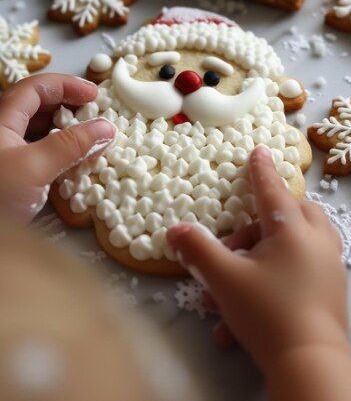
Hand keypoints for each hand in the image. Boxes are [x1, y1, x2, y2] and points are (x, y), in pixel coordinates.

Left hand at [0, 74, 114, 222]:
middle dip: (69, 109)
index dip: (68, 85)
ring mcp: (4, 154)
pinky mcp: (8, 176)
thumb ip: (70, 146)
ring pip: (37, 132)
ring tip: (88, 143)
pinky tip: (71, 167)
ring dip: (65, 133)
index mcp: (1, 118)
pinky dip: (56, 154)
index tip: (95, 96)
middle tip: (95, 119)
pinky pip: (36, 154)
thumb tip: (105, 128)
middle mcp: (1, 132)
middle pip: (38, 107)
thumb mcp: (33, 168)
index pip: (38, 87)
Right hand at [167, 146, 347, 374]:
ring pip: (303, 239)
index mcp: (292, 229)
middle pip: (295, 212)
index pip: (271, 189)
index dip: (260, 170)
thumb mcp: (224, 278)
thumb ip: (198, 250)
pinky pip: (306, 268)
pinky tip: (252, 309)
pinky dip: (282, 274)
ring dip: (271, 248)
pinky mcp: (333, 289)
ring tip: (242, 276)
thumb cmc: (267, 312)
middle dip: (266, 218)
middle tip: (240, 239)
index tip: (258, 150)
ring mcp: (329, 265)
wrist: (309, 363)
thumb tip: (173, 230)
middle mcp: (316, 240)